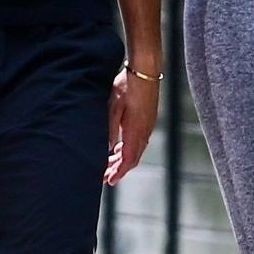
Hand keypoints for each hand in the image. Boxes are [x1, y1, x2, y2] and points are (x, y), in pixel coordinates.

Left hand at [104, 66, 160, 184]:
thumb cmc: (127, 86)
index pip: (128, 159)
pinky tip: (119, 148)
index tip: (109, 181)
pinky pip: (138, 141)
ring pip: (136, 150)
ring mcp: (148, 126)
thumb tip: (108, 149)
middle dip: (119, 169)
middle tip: (105, 176)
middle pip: (133, 158)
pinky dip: (128, 149)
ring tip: (109, 164)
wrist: (145, 71)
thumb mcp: (113, 107)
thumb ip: (110, 129)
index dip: (119, 172)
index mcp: (136, 130)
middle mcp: (144, 131)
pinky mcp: (147, 120)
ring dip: (123, 159)